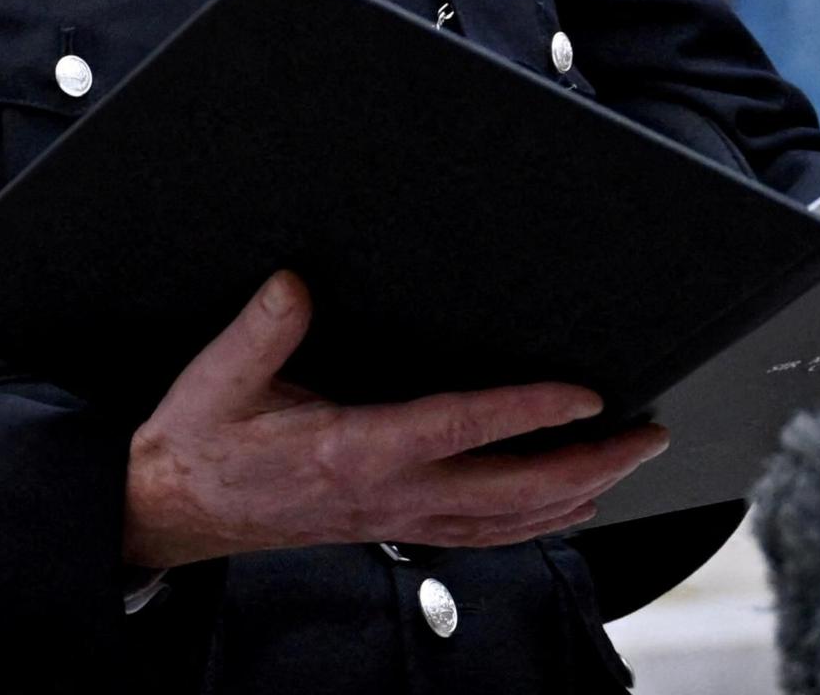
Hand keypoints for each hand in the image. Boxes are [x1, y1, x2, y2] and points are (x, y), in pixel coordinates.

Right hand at [121, 272, 671, 567]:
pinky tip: (561, 512)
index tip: (584, 394)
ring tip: (625, 467)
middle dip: (590, 463)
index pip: (463, 429)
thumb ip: (265, 327)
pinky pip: (480, 535)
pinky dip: (533, 525)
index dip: (530, 411)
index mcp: (355, 450)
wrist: (174, 511)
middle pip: (513, 490)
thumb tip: (297, 283)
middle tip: (645, 436)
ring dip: (575, 495)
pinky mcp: (390, 529)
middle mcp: (389, 495)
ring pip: (507, 521)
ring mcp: (395, 520)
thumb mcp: (220, 376)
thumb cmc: (201, 446)